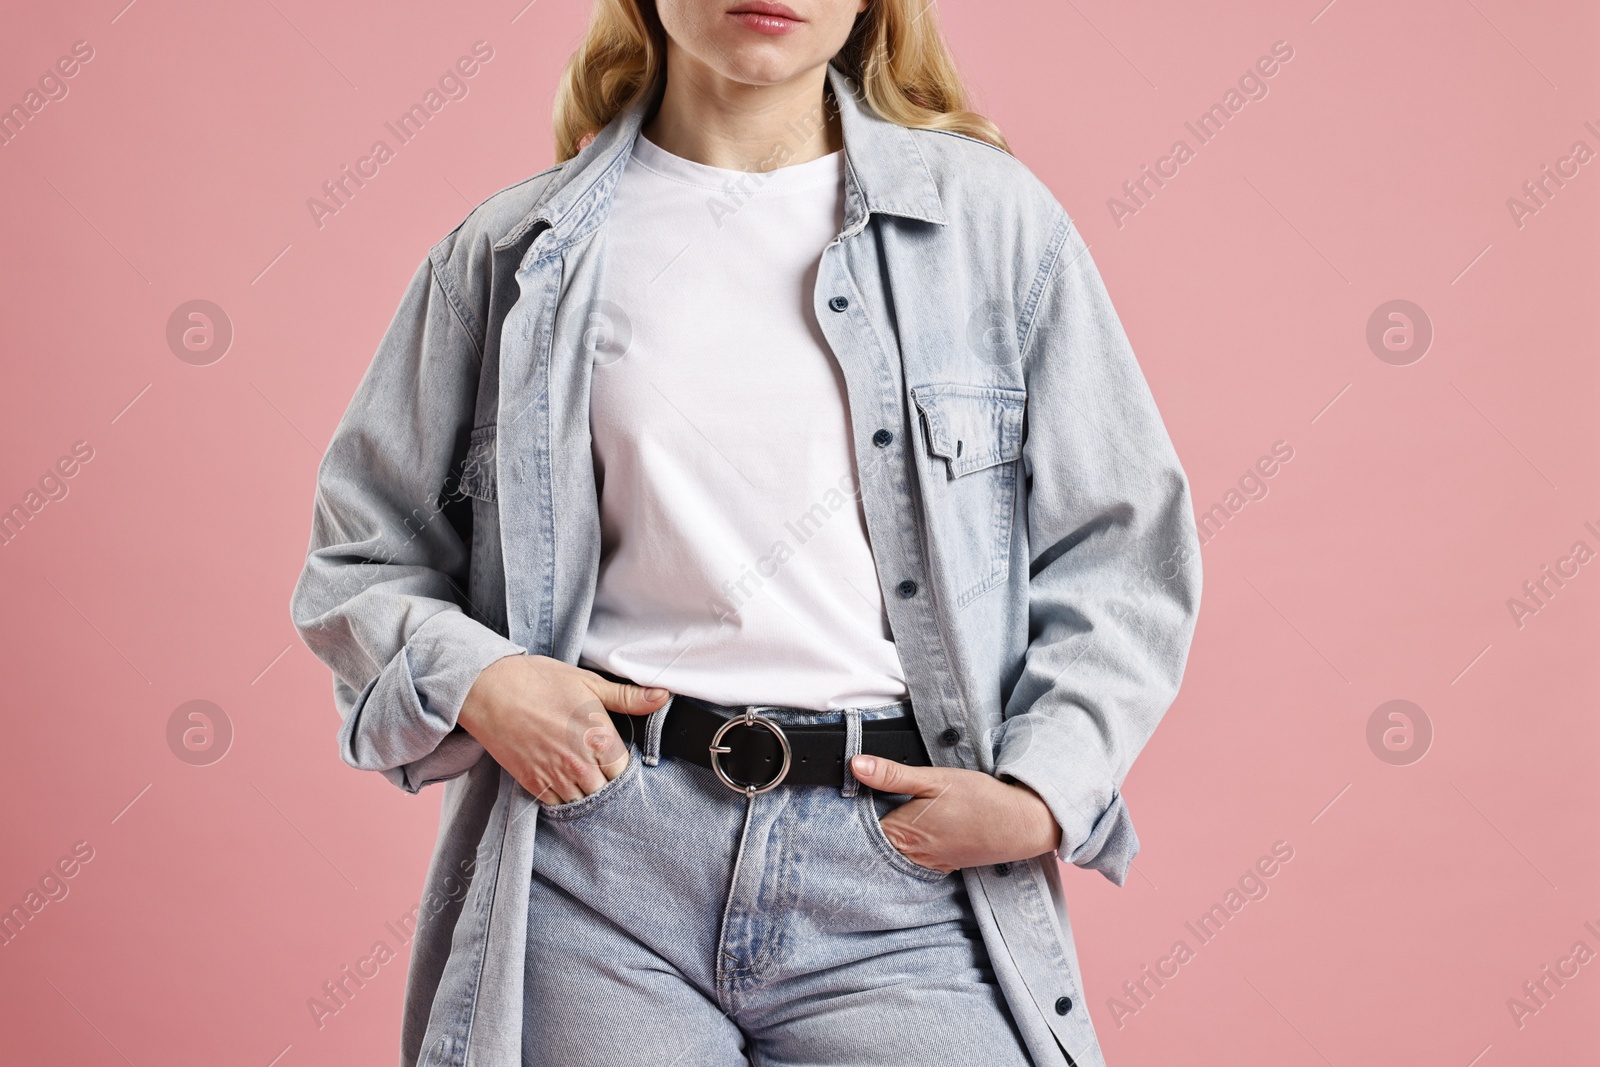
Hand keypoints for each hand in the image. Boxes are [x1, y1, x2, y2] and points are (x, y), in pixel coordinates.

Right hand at [456, 655, 669, 803]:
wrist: (490, 689)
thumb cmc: (540, 681)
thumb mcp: (589, 683)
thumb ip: (627, 697)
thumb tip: (663, 696)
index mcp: (599, 738)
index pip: (625, 771)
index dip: (620, 764)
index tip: (613, 756)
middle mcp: (581, 764)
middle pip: (607, 790)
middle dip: (605, 781)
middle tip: (597, 768)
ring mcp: (556, 777)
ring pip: (584, 802)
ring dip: (586, 793)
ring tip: (581, 776)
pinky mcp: (533, 784)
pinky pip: (558, 806)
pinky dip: (563, 799)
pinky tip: (562, 782)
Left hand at [849, 755, 1061, 873]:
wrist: (1019, 824)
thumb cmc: (979, 801)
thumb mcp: (933, 779)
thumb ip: (891, 775)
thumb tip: (856, 765)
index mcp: (901, 833)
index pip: (858, 827)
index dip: (848, 811)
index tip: (839, 799)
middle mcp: (910, 855)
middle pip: (872, 843)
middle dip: (863, 825)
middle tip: (856, 805)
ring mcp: (927, 863)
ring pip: (892, 852)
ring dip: (885, 836)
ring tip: (885, 813)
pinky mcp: (942, 864)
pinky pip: (913, 858)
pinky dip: (906, 845)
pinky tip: (912, 828)